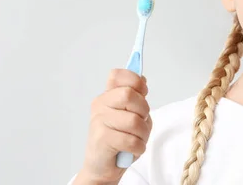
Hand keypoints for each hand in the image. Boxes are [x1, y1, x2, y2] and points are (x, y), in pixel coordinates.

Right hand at [76, 69, 151, 184]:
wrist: (102, 167)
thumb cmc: (119, 139)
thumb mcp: (129, 114)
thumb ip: (135, 97)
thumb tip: (142, 78)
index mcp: (107, 96)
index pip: (118, 75)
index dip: (135, 81)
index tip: (143, 92)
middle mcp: (100, 106)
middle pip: (129, 95)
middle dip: (143, 110)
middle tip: (140, 122)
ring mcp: (99, 122)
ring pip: (134, 120)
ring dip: (143, 134)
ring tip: (137, 139)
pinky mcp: (102, 140)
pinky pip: (131, 140)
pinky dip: (138, 147)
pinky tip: (132, 149)